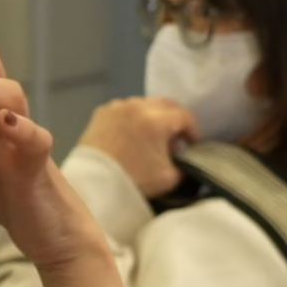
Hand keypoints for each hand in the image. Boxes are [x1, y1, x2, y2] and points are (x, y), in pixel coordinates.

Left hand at [77, 97, 198, 197]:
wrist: (93, 182)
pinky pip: (125, 108)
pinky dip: (133, 117)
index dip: (193, 131)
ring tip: (152, 138)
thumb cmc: (132, 180)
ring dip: (154, 116)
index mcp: (156, 120)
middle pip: (166, 104)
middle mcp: (137, 106)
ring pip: (145, 103)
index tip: (192, 145)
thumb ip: (184, 166)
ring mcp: (117, 107)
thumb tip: (184, 158)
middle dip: (175, 120)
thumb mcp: (168, 178)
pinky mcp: (102, 112)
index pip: (185, 116)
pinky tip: (132, 135)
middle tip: (175, 140)